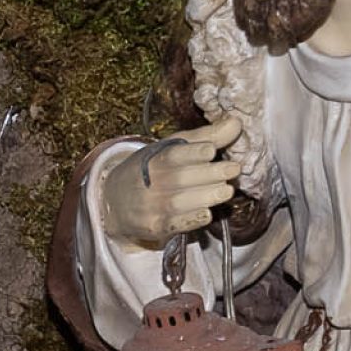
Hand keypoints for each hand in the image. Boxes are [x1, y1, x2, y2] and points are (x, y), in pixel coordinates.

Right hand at [97, 117, 243, 248]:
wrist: (114, 201)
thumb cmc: (152, 170)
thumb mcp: (172, 148)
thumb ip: (205, 137)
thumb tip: (236, 123)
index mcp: (153, 158)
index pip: (172, 155)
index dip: (192, 152)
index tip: (211, 150)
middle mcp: (149, 182)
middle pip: (179, 178)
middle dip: (209, 174)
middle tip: (233, 169)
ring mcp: (150, 206)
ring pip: (178, 203)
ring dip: (205, 196)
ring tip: (227, 191)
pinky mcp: (154, 227)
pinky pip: (172, 225)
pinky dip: (191, 220)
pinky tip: (207, 214)